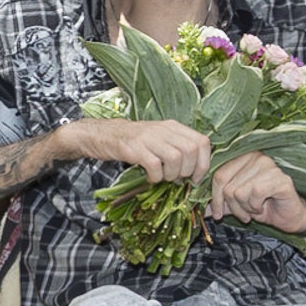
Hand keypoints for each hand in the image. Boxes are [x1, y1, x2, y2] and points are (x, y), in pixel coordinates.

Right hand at [66, 117, 211, 184]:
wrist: (101, 134)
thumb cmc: (133, 140)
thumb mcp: (159, 137)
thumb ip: (177, 147)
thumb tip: (196, 169)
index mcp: (173, 126)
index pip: (202, 142)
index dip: (204, 163)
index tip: (196, 177)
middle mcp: (163, 129)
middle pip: (191, 151)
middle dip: (188, 171)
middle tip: (177, 178)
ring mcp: (148, 138)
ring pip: (176, 158)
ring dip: (172, 175)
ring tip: (163, 177)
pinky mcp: (133, 148)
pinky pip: (155, 166)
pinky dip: (156, 177)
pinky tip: (150, 178)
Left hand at [208, 149, 305, 235]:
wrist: (288, 216)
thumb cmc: (262, 206)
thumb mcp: (234, 203)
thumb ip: (218, 201)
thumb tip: (195, 205)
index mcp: (243, 157)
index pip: (218, 175)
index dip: (214, 198)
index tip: (217, 213)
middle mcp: (256, 156)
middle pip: (227, 185)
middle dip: (232, 206)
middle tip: (243, 212)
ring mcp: (270, 166)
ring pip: (239, 191)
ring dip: (245, 208)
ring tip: (254, 208)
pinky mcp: (281, 179)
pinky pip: (255, 193)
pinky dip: (256, 206)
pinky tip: (263, 206)